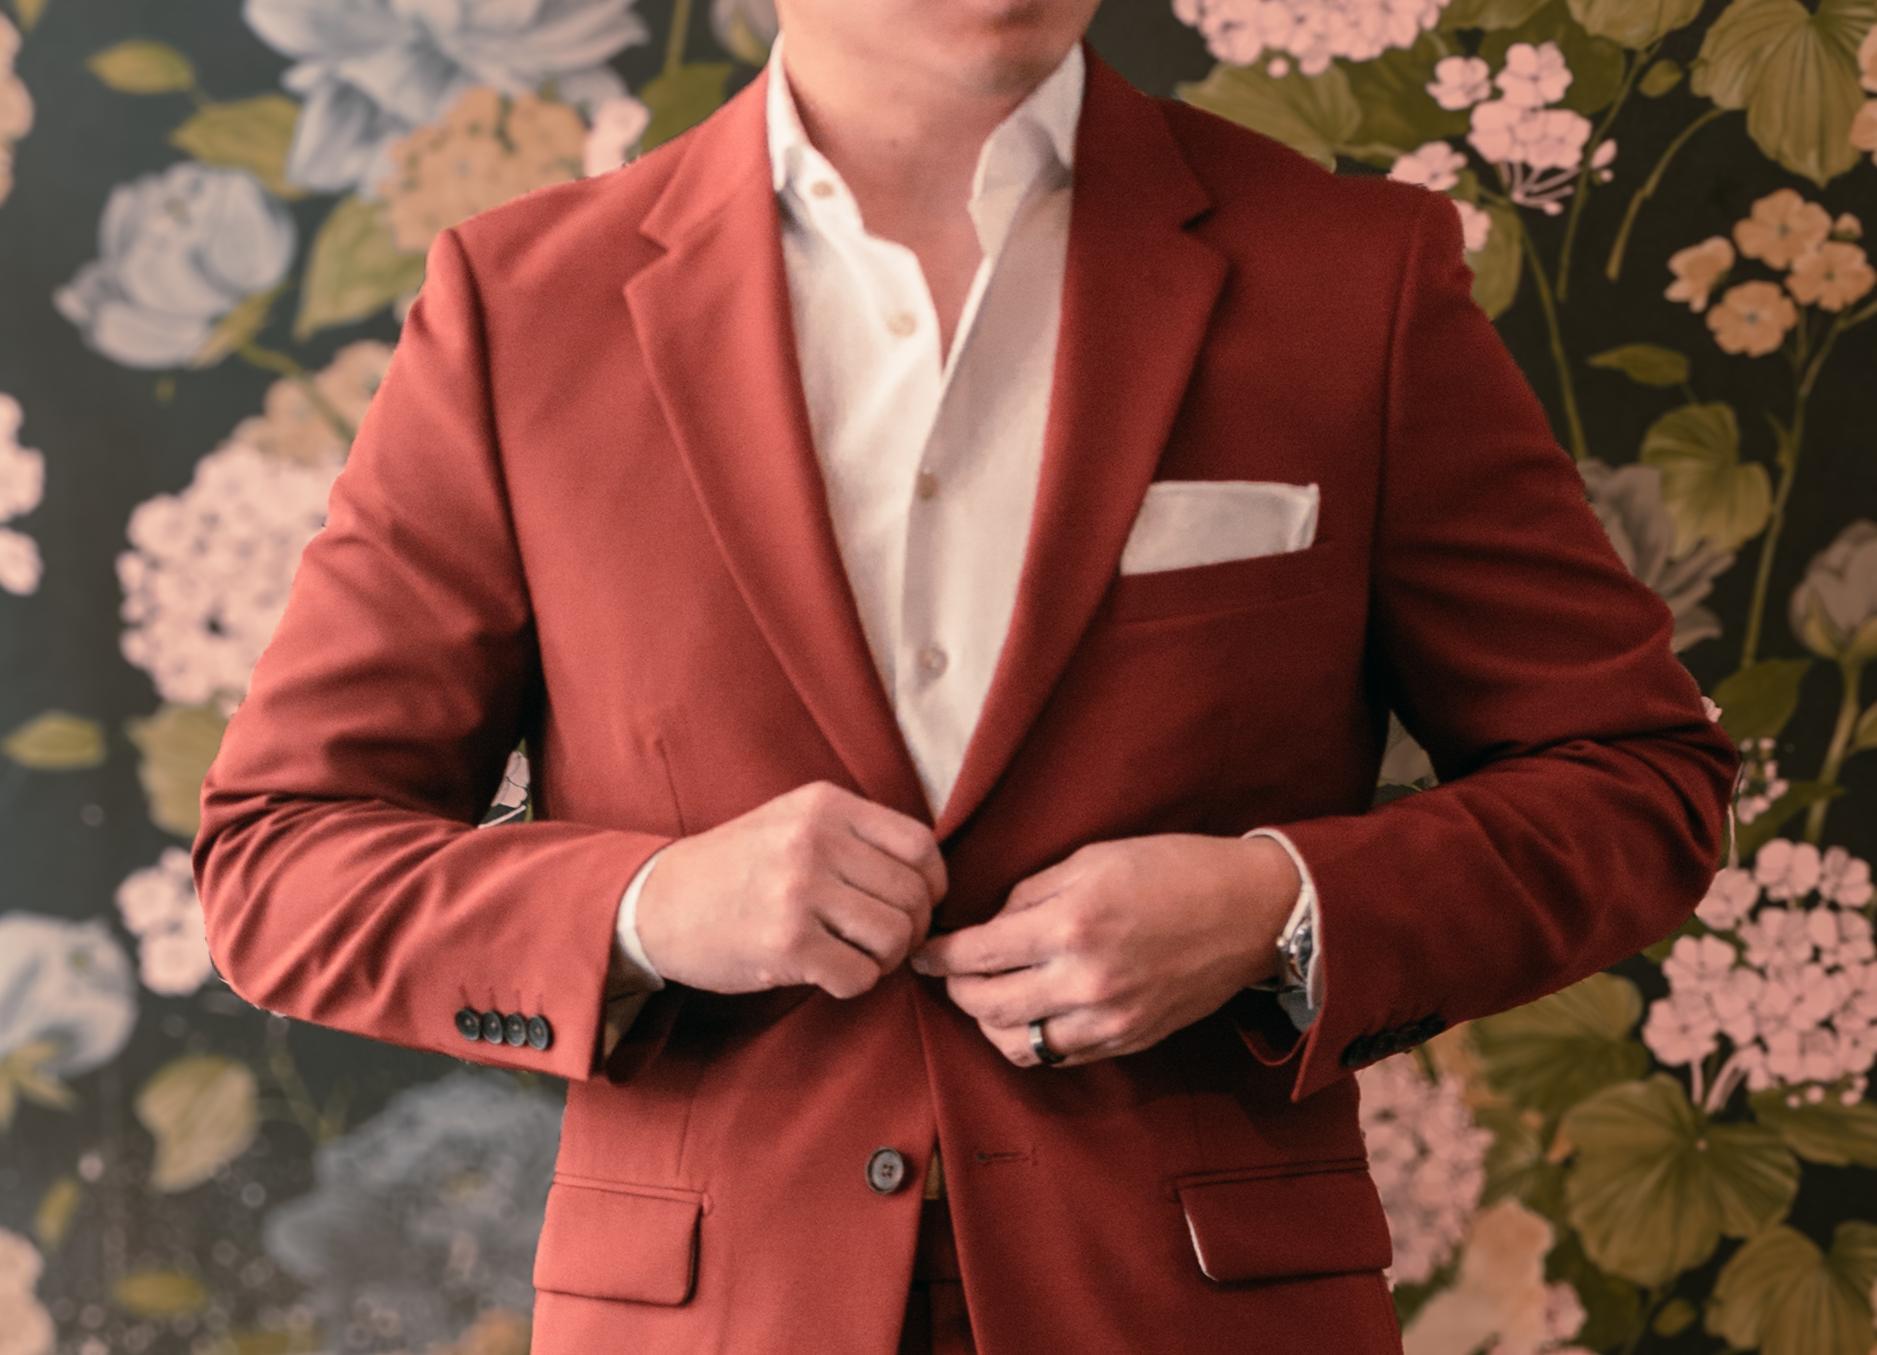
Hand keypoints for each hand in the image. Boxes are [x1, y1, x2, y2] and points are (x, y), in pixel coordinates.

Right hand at [633, 780, 947, 998]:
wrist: (657, 903)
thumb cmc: (737, 868)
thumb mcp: (793, 820)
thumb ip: (856, 835)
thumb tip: (930, 877)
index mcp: (825, 805)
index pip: (920, 844)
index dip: (933, 884)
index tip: (916, 905)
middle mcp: (815, 841)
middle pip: (914, 895)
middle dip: (911, 930)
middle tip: (884, 942)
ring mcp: (800, 892)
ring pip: (895, 937)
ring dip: (885, 959)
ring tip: (856, 956)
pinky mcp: (786, 944)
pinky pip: (859, 975)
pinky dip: (854, 983)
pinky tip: (828, 973)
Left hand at [907, 833, 1298, 1067]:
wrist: (1251, 910)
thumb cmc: (1173, 869)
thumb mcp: (1093, 858)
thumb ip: (1030, 894)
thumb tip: (989, 925)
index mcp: (1070, 925)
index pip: (976, 955)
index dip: (938, 956)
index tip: (922, 953)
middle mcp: (1085, 982)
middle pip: (987, 1008)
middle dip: (957, 990)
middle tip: (952, 973)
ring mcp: (1109, 1020)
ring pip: (1018, 1046)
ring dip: (991, 1024)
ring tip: (989, 997)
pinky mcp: (1129, 1040)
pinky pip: (1060, 1057)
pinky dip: (1034, 1041)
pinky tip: (1032, 1014)